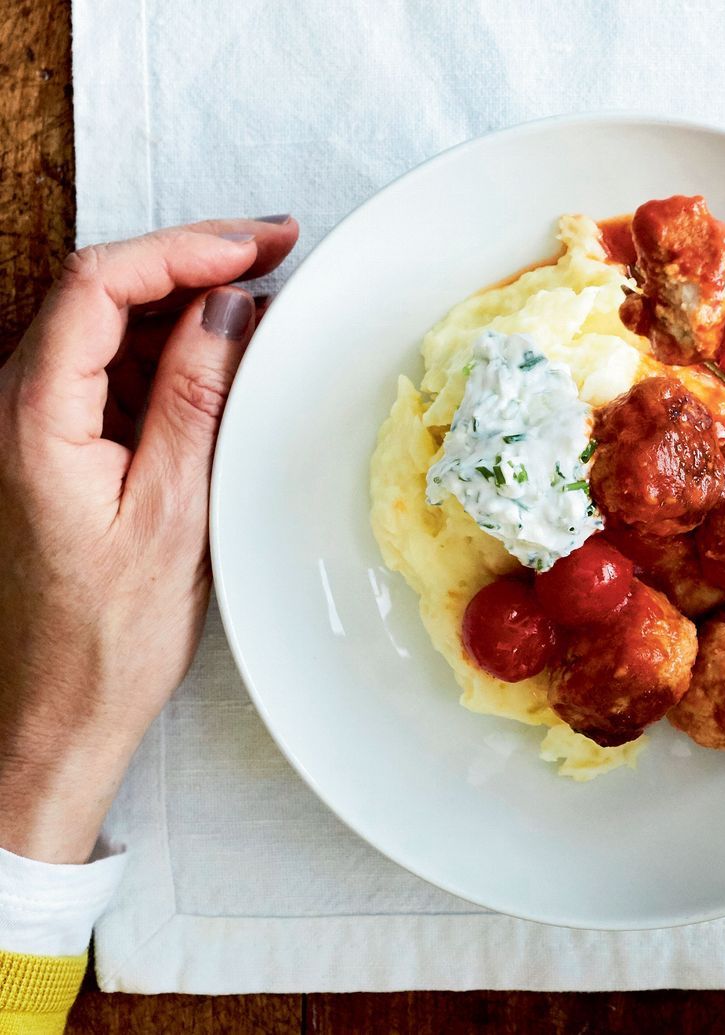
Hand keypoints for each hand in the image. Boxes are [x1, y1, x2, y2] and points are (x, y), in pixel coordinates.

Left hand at [0, 217, 297, 863]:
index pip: (99, 287)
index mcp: (33, 419)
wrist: (57, 707)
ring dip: (187, 295)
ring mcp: (41, 424)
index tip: (255, 246)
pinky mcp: (65, 445)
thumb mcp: (171, 514)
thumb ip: (192, 401)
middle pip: (100, 289)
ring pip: (109, 322)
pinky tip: (225, 348)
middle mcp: (21, 407)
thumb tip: (227, 312)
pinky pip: (116, 367)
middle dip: (190, 256)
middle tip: (274, 247)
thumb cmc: (106, 635)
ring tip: (264, 285)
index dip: (182, 249)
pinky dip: (174, 343)